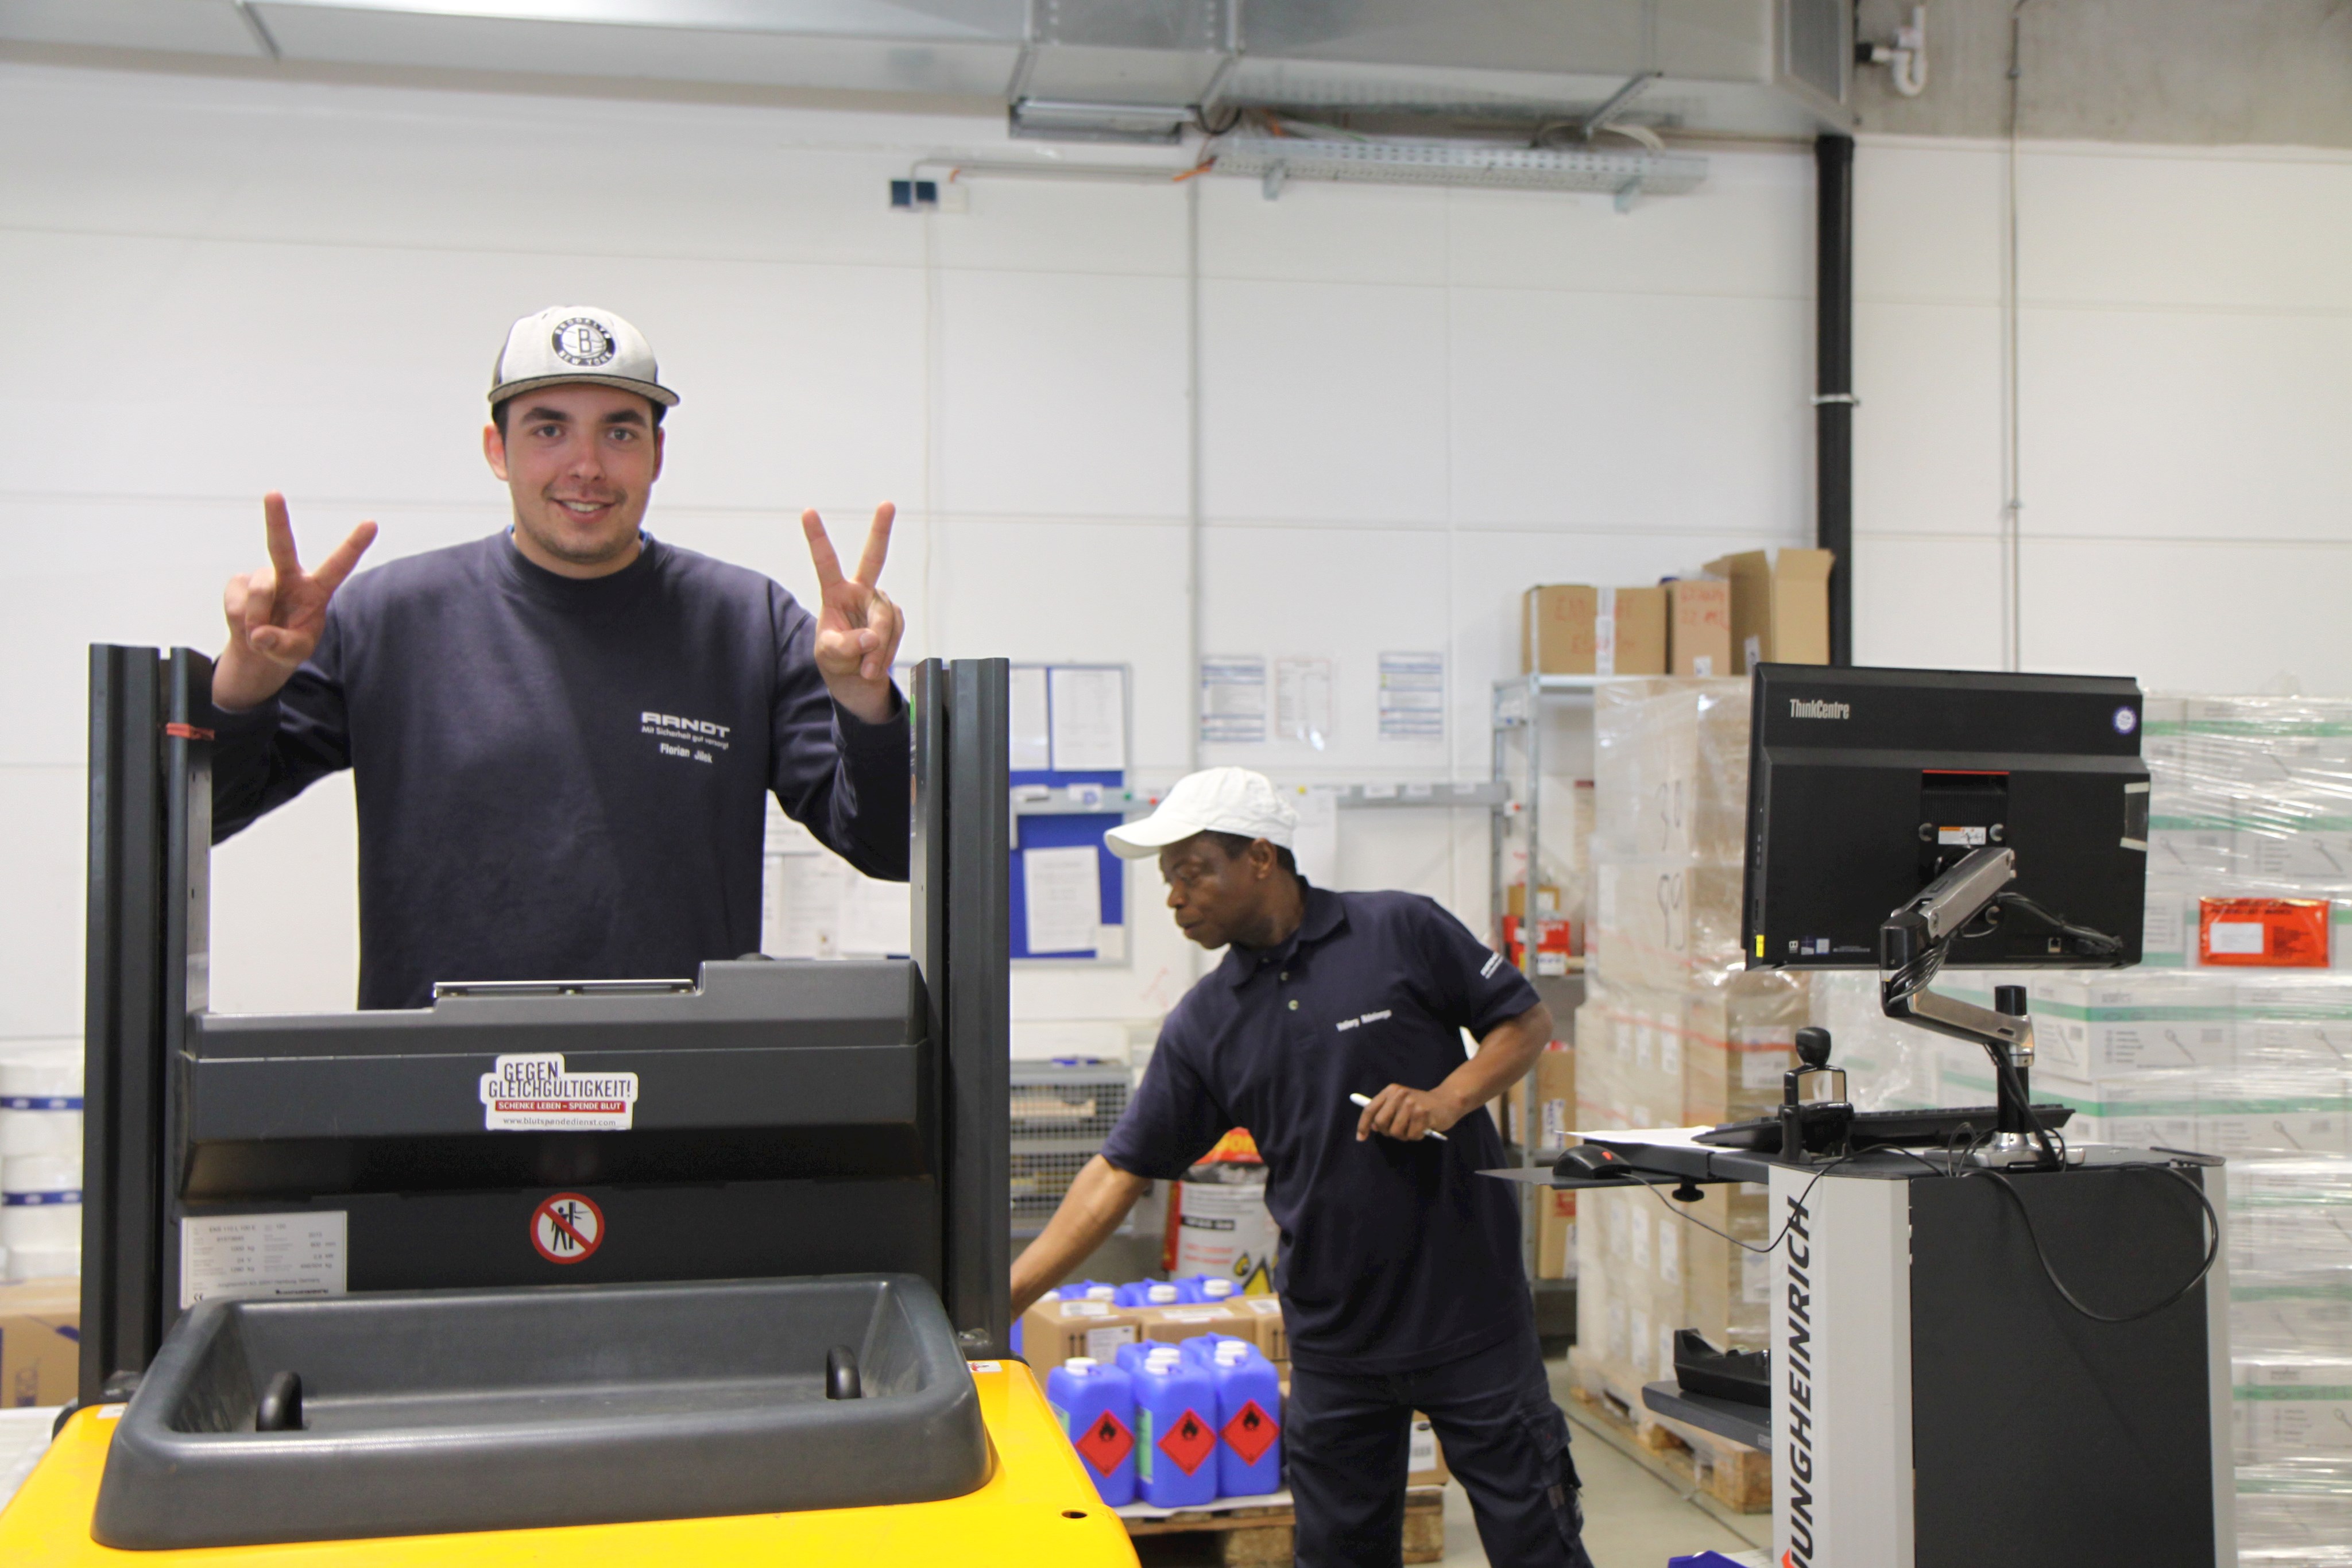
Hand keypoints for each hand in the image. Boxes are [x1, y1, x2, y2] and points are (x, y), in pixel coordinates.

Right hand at [213, 493, 376, 711]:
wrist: (258, 649)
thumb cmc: (287, 644)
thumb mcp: (294, 652)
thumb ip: (283, 645)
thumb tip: (260, 633)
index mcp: (316, 589)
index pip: (339, 565)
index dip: (354, 545)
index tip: (372, 523)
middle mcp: (289, 576)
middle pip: (282, 544)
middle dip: (276, 518)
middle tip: (273, 493)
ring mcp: (261, 577)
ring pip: (259, 592)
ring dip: (258, 618)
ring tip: (262, 632)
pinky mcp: (237, 584)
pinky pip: (237, 606)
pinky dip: (241, 623)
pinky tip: (246, 625)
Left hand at [801, 503, 904, 725]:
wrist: (857, 678)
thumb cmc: (837, 659)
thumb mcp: (830, 654)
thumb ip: (846, 645)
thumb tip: (872, 636)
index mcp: (835, 592)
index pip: (825, 562)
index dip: (816, 537)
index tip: (808, 512)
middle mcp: (860, 590)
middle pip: (874, 557)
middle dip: (881, 530)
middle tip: (887, 504)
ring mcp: (880, 603)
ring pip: (885, 619)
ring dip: (877, 649)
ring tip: (865, 667)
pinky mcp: (895, 617)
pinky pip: (896, 634)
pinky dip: (887, 653)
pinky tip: (876, 662)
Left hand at [1356, 1083, 1464, 1142]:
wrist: (1447, 1100)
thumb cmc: (1421, 1105)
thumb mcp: (1401, 1103)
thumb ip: (1386, 1112)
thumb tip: (1372, 1127)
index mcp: (1391, 1090)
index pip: (1370, 1109)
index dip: (1363, 1125)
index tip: (1360, 1138)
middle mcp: (1399, 1094)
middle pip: (1380, 1123)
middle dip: (1387, 1132)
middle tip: (1399, 1132)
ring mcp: (1411, 1103)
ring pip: (1395, 1132)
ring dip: (1404, 1136)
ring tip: (1413, 1128)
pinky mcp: (1423, 1114)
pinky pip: (1412, 1136)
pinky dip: (1417, 1136)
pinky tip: (1424, 1128)